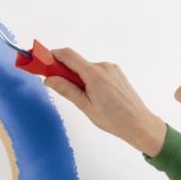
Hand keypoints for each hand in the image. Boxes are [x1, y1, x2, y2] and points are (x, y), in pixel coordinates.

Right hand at [43, 47, 166, 156]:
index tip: (41, 62)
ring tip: (84, 99)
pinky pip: (97, 72)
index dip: (52, 56)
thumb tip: (49, 79)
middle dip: (64, 71)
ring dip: (79, 78)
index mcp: (94, 74)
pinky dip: (90, 79)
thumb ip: (66, 90)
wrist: (139, 123)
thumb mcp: (85, 106)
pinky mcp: (117, 73)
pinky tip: (95, 97)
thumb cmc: (114, 119)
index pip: (67, 55)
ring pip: (87, 68)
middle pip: (76, 62)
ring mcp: (111, 69)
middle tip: (57, 86)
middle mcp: (103, 66)